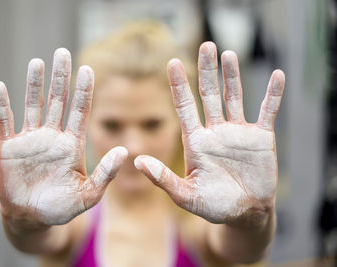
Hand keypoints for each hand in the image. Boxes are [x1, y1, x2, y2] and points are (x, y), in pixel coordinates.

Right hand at [0, 48, 126, 225]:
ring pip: (33, 104)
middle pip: (58, 100)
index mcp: (71, 144)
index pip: (80, 111)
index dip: (84, 90)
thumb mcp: (87, 195)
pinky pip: (4, 121)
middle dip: (61, 77)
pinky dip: (2, 105)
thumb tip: (124, 151)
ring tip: (37, 62)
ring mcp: (29, 139)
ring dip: (33, 84)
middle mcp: (52, 136)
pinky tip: (0, 87)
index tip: (88, 69)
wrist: (30, 218)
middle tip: (63, 52)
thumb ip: (105, 174)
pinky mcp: (7, 146)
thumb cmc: (61, 208)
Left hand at [135, 42, 283, 223]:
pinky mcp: (261, 138)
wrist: (244, 214)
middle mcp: (215, 131)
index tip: (171, 62)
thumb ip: (163, 179)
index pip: (184, 107)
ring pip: (234, 97)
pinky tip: (277, 75)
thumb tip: (137, 163)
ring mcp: (238, 132)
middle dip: (207, 71)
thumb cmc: (213, 206)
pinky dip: (273, 94)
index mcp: (196, 141)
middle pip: (209, 94)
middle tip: (205, 45)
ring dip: (232, 75)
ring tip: (228, 54)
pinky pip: (268, 111)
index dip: (178, 85)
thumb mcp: (186, 195)